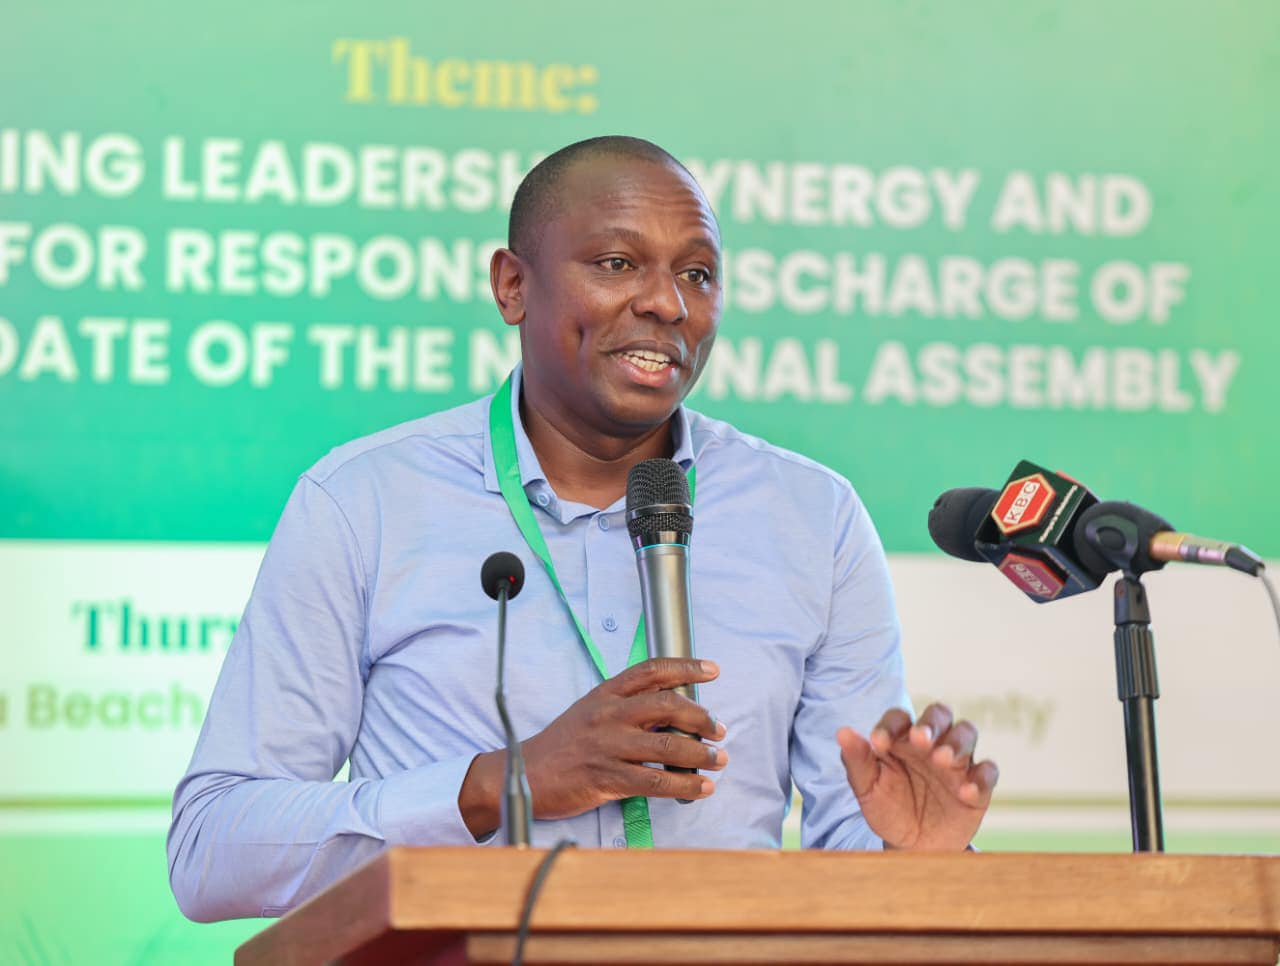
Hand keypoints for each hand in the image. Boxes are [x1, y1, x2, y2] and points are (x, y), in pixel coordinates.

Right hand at [459, 658, 726, 836]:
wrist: (520, 775)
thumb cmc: (561, 746)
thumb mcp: (589, 712)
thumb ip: (624, 708)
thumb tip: (671, 713)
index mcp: (605, 694)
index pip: (651, 671)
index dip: (685, 666)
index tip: (712, 670)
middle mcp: (608, 714)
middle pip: (667, 705)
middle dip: (701, 716)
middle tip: (720, 729)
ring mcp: (607, 745)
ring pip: (666, 745)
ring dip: (700, 753)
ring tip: (718, 759)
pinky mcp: (605, 777)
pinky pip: (654, 781)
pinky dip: (684, 785)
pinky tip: (701, 788)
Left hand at [836, 703, 997, 850]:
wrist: (910, 846)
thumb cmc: (887, 808)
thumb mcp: (867, 788)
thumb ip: (856, 760)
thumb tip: (842, 732)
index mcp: (902, 738)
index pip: (899, 717)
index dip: (890, 725)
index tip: (878, 743)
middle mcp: (932, 744)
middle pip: (939, 715)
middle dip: (932, 723)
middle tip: (921, 739)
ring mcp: (957, 763)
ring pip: (967, 733)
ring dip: (957, 743)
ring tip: (942, 760)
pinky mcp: (977, 787)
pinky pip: (987, 772)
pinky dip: (980, 778)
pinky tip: (966, 791)